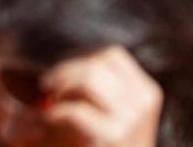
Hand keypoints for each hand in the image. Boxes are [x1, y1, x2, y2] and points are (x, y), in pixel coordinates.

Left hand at [33, 47, 162, 146]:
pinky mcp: (114, 137)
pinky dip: (54, 115)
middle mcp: (143, 102)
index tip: (61, 78)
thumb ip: (89, 94)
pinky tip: (47, 122)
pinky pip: (75, 111)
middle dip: (64, 74)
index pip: (111, 56)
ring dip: (60, 90)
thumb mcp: (107, 120)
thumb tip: (50, 73)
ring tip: (47, 108)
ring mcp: (132, 119)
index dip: (81, 61)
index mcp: (146, 94)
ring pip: (88, 79)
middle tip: (46, 92)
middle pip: (97, 64)